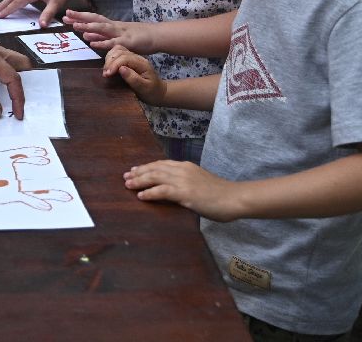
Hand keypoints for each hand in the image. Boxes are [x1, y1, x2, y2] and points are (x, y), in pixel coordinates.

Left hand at [63, 10, 155, 52]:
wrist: (157, 36)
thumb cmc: (139, 36)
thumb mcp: (121, 34)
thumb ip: (109, 35)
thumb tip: (95, 35)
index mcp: (112, 24)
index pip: (94, 17)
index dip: (81, 15)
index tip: (67, 13)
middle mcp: (114, 26)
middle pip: (95, 20)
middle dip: (80, 18)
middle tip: (65, 15)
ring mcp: (121, 33)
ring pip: (103, 29)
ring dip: (89, 28)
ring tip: (76, 27)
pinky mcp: (127, 42)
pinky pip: (113, 43)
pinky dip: (102, 42)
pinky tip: (92, 42)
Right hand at [103, 44, 162, 101]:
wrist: (159, 93)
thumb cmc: (152, 92)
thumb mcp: (144, 88)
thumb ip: (133, 78)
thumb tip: (121, 69)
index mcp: (142, 64)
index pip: (125, 58)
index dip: (114, 64)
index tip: (107, 75)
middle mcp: (137, 58)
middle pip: (120, 51)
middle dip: (110, 61)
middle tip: (105, 74)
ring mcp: (133, 58)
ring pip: (118, 50)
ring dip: (109, 58)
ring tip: (106, 71)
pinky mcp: (130, 60)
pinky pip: (118, 54)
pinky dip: (111, 58)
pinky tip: (109, 67)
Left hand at [123, 160, 240, 220]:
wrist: (234, 197)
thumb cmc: (221, 195)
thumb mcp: (201, 184)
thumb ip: (187, 184)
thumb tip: (174, 191)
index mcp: (186, 166)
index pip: (161, 164)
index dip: (147, 167)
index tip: (135, 169)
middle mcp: (182, 170)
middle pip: (155, 168)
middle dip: (139, 172)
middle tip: (126, 176)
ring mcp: (183, 180)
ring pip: (155, 177)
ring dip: (140, 181)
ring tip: (128, 185)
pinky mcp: (185, 192)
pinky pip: (163, 191)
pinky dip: (150, 193)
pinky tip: (141, 196)